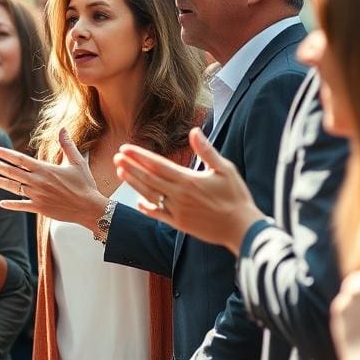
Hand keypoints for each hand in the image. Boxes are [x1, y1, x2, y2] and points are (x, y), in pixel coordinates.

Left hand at [0, 128, 106, 228]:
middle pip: (10, 171)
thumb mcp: (77, 162)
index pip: (19, 159)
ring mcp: (37, 196)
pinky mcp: (40, 209)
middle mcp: (37, 182)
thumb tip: (63, 128)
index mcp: (44, 169)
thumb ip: (67, 145)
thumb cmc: (85, 184)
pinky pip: (21, 206)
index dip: (4, 153)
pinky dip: (11, 204)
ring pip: (11, 188)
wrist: (90, 208)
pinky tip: (0, 202)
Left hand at [113, 127, 264, 253]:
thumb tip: (194, 131)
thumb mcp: (225, 169)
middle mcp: (179, 195)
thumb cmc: (236, 196)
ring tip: (120, 172)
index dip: (139, 156)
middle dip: (131, 166)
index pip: (158, 165)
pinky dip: (146, 207)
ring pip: (149, 195)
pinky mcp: (179, 224)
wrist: (242, 228)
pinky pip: (158, 214)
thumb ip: (207, 150)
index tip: (125, 148)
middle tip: (117, 157)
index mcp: (188, 180)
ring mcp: (177, 211)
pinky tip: (138, 201)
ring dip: (134, 183)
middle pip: (149, 178)